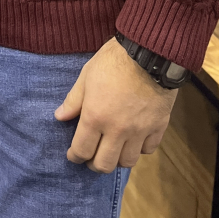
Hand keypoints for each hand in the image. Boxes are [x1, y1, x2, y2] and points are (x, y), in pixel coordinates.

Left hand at [54, 38, 176, 173]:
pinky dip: (140, 149)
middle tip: (92, 157)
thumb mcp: (87, 76)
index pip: (82, 150)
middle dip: (94, 164)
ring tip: (113, 150)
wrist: (149, 52)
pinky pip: (149, 150)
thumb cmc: (113, 61)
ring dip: (118, 159)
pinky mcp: (158, 127)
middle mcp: (117, 130)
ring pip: (128, 162)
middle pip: (104, 164)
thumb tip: (60, 117)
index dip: (75, 156)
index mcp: (95, 117)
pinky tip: (135, 141)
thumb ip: (74, 100)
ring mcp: (139, 131)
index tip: (73, 155)